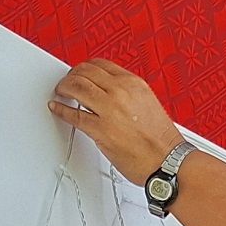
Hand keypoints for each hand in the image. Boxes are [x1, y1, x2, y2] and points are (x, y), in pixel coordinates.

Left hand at [46, 58, 178, 183]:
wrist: (168, 161)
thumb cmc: (162, 140)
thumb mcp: (148, 103)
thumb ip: (128, 95)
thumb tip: (109, 94)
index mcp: (133, 84)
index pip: (100, 65)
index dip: (84, 68)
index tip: (79, 72)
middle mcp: (120, 92)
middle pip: (85, 73)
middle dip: (71, 76)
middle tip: (66, 82)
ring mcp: (109, 109)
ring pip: (76, 88)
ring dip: (64, 88)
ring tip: (61, 92)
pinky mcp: (100, 129)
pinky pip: (73, 115)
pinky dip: (61, 110)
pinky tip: (57, 108)